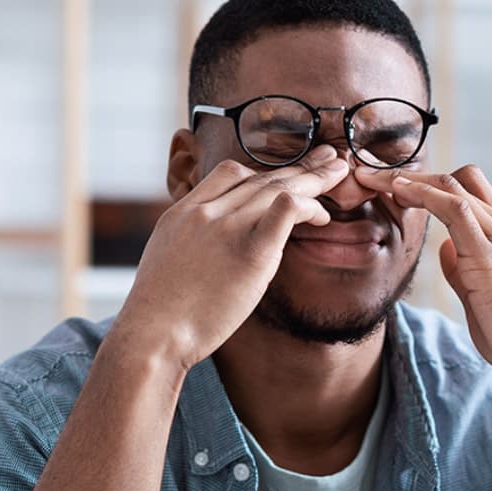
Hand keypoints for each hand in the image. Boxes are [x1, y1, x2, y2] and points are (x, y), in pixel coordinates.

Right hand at [119, 145, 347, 370]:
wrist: (152, 334)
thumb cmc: (158, 313)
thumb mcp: (166, 260)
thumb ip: (192, 244)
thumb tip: (211, 253)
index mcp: (184, 211)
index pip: (229, 172)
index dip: (264, 171)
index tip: (285, 176)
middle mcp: (206, 212)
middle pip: (261, 175)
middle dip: (299, 165)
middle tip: (328, 156)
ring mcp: (227, 228)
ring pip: (277, 187)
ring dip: (313, 179)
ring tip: (338, 174)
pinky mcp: (251, 253)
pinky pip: (285, 210)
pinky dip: (307, 205)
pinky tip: (322, 213)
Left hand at [356, 164, 491, 395]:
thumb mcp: (482, 295)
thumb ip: (463, 268)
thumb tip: (445, 248)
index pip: (472, 192)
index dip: (433, 185)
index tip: (396, 188)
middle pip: (461, 179)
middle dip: (415, 174)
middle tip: (374, 177)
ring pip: (454, 186)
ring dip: (410, 179)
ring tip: (373, 178)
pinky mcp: (490, 253)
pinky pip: (454, 208)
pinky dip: (422, 194)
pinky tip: (397, 191)